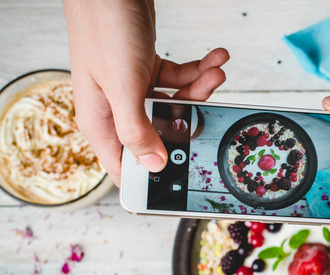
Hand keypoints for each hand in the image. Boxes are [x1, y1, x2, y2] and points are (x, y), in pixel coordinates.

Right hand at [64, 0, 229, 182]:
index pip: (125, 166)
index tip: (183, 180)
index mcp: (101, 121)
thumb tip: (155, 165)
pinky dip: (197, 71)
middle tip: (210, 105)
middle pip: (161, 133)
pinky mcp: (146, 68)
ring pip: (176, 104)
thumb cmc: (104, 28)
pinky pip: (178, 79)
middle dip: (190, 118)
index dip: (152, 178)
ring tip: (216, 70)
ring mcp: (132, 88)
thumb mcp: (122, 85)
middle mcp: (116, 108)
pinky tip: (214, 58)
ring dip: (200, 88)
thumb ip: (137, 128)